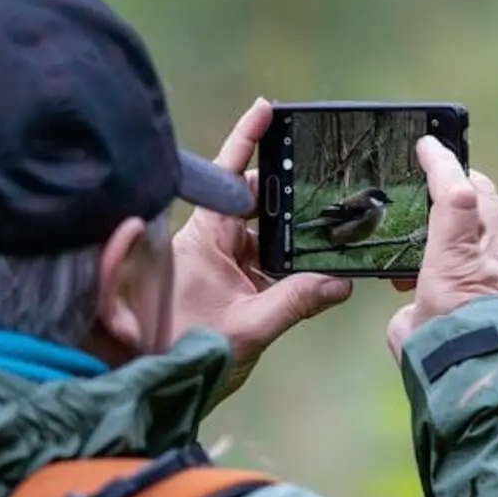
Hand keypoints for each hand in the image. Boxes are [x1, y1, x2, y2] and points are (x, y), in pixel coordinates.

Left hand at [172, 97, 353, 400]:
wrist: (157, 387)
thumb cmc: (181, 353)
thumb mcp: (247, 329)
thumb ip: (295, 303)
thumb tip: (340, 283)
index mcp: (204, 239)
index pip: (228, 179)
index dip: (247, 142)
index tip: (267, 109)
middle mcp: (210, 244)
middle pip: (255, 204)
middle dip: (289, 195)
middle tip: (326, 187)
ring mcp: (220, 265)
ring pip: (264, 237)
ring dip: (294, 238)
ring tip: (332, 233)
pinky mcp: (230, 287)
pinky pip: (265, 266)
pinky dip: (290, 268)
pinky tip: (318, 274)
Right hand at [386, 137, 497, 362]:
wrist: (490, 391)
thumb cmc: (441, 361)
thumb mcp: (406, 328)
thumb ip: (408, 308)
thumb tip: (414, 309)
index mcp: (458, 262)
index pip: (456, 194)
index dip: (441, 163)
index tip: (427, 144)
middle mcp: (493, 259)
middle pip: (484, 196)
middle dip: (461, 179)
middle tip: (438, 178)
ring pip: (493, 226)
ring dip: (468, 221)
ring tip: (437, 242)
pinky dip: (477, 254)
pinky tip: (457, 276)